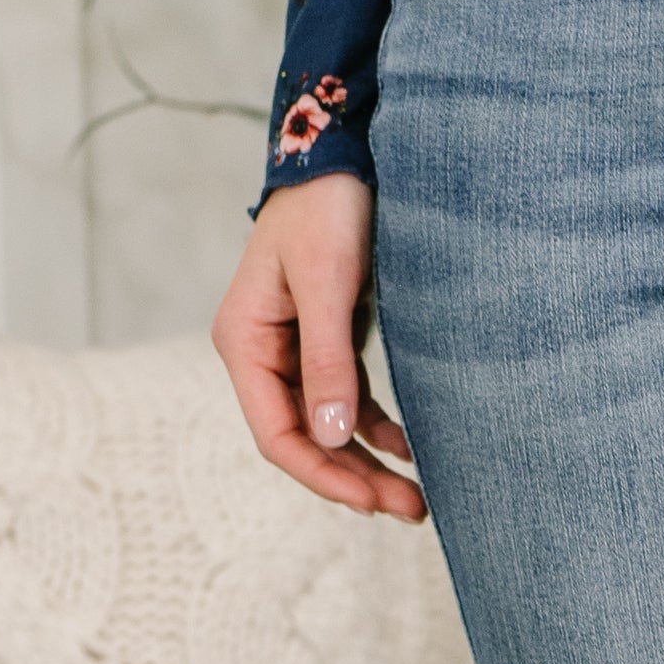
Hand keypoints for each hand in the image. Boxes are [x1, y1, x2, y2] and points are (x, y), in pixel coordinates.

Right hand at [211, 171, 425, 520]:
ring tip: (419, 499)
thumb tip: (332, 435)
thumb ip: (327, 359)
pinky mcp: (329, 342)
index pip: (278, 434)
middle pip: (306, 440)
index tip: (373, 501)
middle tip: (413, 511)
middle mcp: (264, 354)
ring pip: (331, 428)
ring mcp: (296, 351)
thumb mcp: (326, 281)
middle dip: (355, 479)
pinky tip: (413, 451)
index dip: (324, 475)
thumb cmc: (327, 206)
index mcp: (244, 342)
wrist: (343, 152)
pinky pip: (351, 402)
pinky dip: (380, 430)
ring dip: (371, 464)